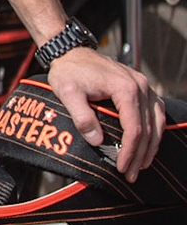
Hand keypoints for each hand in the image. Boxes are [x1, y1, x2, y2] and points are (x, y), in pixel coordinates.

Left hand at [46, 47, 161, 180]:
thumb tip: (97, 141)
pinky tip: (148, 143)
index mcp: (125, 88)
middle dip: (141, 154)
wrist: (71, 51)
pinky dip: (154, 129)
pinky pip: (155, 111)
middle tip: (131, 174)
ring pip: (156, 121)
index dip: (130, 151)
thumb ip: (82, 116)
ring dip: (151, 145)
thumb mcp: (67, 92)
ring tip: (141, 164)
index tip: (121, 167)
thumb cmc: (68, 70)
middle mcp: (140, 86)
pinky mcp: (141, 86)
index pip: (134, 128)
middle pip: (149, 128)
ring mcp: (143, 85)